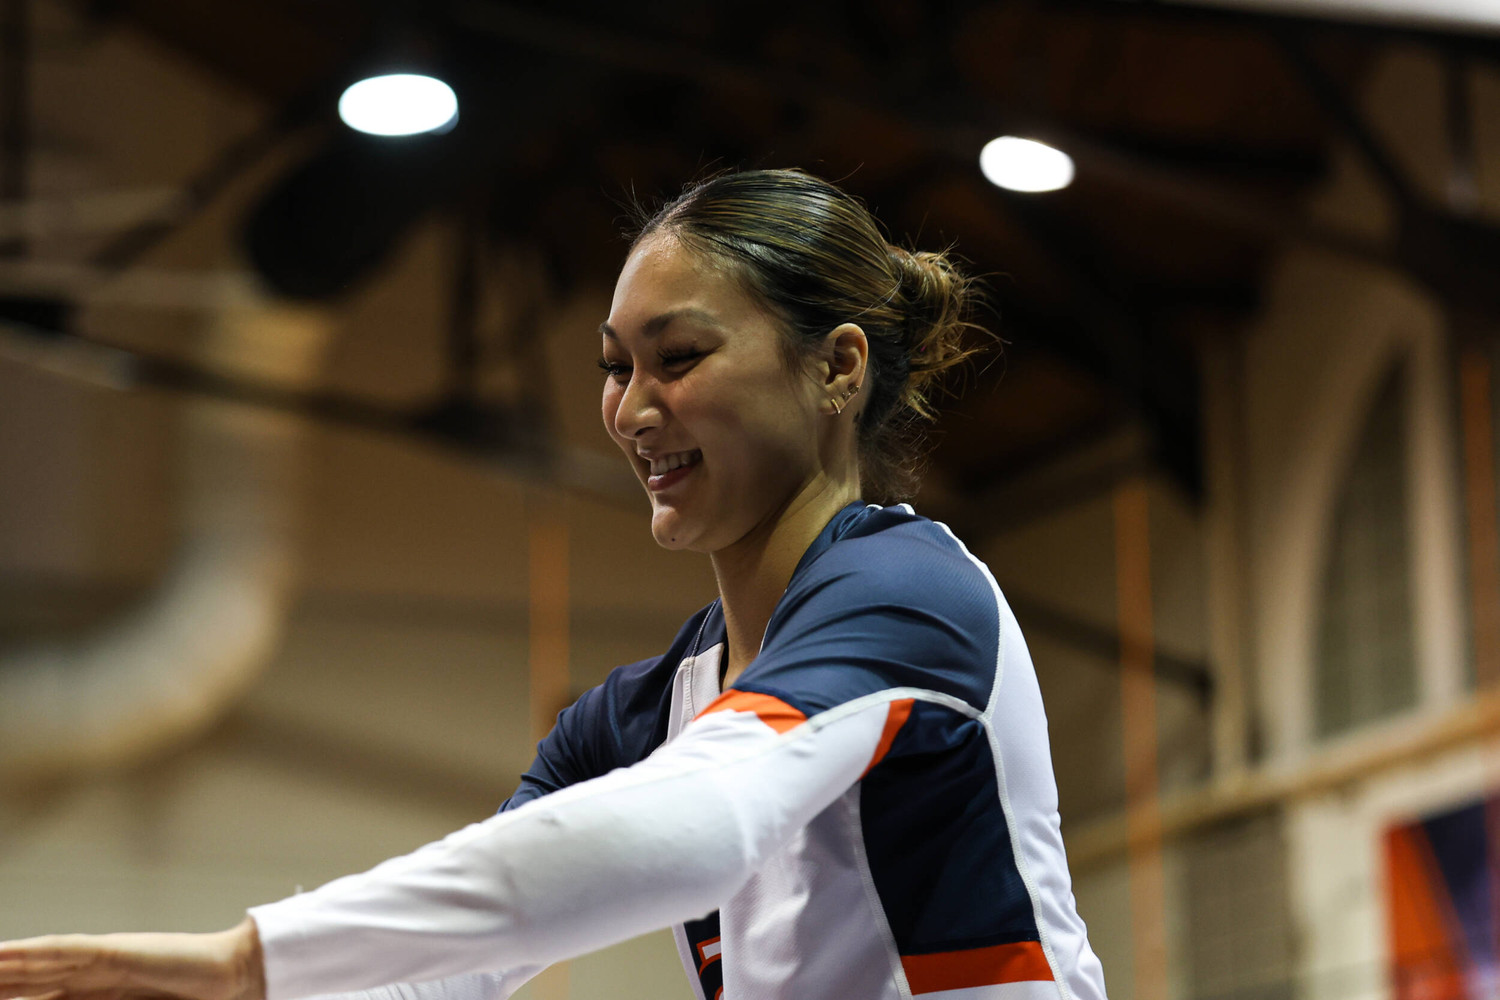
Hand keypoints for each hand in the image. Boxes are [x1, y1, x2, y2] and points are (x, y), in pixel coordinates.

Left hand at [0, 918, 264, 999]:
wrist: (232, 977)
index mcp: (91, 995)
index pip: (35, 996)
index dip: (6, 993)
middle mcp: (88, 976)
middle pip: (25, 981)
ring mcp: (99, 959)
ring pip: (33, 965)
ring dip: (1, 967)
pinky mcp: (113, 949)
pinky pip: (62, 950)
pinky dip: (28, 952)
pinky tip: (3, 953)